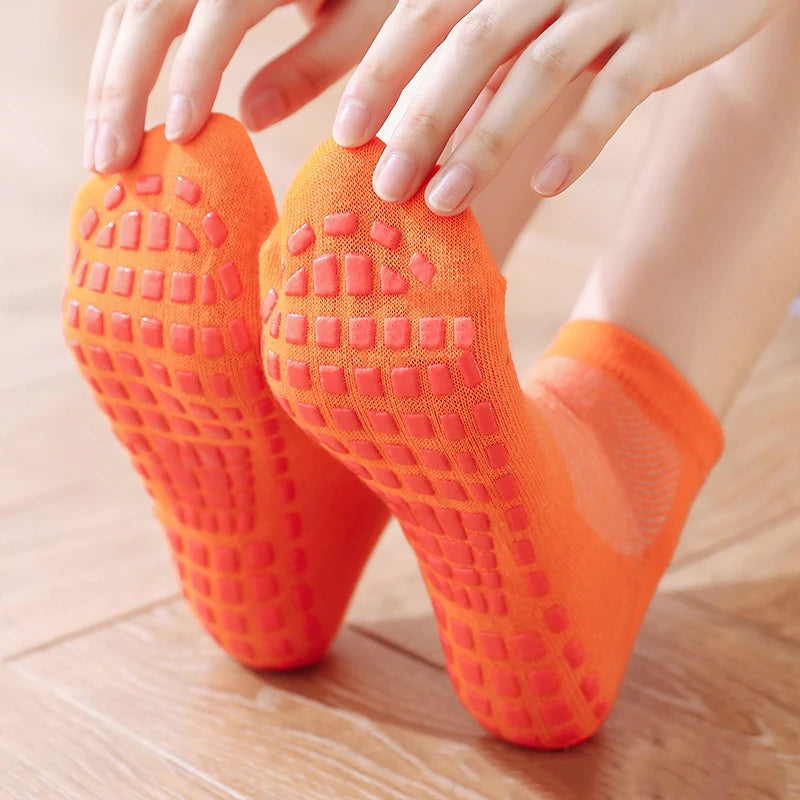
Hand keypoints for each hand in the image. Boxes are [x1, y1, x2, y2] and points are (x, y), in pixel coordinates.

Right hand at [84, 0, 396, 172]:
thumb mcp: (365, 20)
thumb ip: (313, 66)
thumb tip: (249, 120)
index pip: (217, 11)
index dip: (193, 70)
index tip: (179, 135)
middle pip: (148, 6)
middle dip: (121, 86)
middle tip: (108, 163)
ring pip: (128, 8)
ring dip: (108, 80)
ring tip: (102, 151)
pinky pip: (136, 9)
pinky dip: (121, 61)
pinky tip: (115, 110)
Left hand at [333, 0, 787, 214]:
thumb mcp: (529, 15)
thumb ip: (477, 62)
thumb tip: (412, 135)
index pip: (427, 12)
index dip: (383, 72)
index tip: (346, 135)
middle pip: (475, 46)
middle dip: (425, 120)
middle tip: (389, 186)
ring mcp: (610, 1)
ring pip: (539, 71)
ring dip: (487, 142)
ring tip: (445, 203)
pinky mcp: (663, 35)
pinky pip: (616, 91)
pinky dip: (579, 140)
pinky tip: (546, 186)